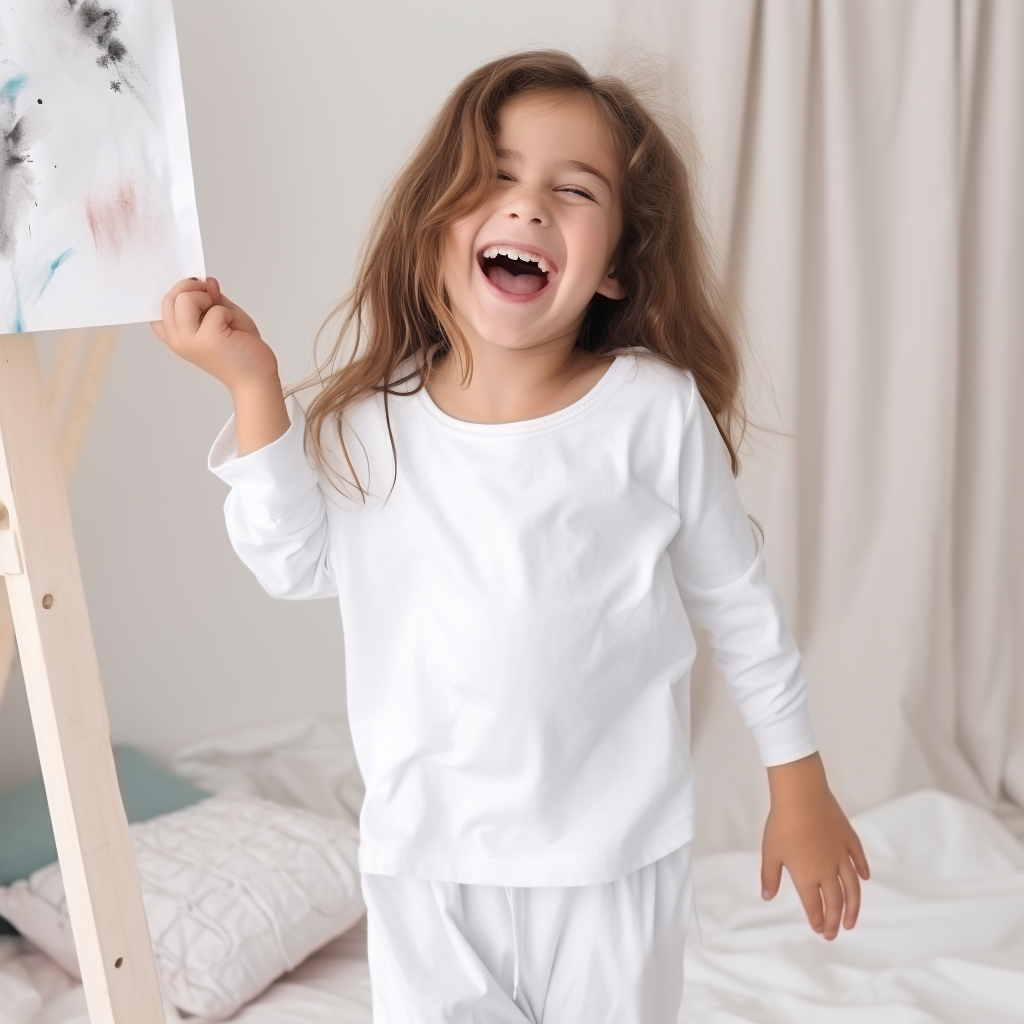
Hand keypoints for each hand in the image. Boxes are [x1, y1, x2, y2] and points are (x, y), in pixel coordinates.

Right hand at [152, 277, 289, 454]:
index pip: (161, 306)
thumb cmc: (241, 348)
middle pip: (170, 297)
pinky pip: (215, 309)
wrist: (257, 378)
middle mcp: (177, 340)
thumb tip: (206, 280)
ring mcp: (189, 341)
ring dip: (206, 297)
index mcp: (176, 335)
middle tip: (212, 298)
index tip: (198, 292)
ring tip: (221, 315)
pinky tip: (233, 328)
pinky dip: (227, 312)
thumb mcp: (223, 316)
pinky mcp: (207, 340)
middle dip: (192, 288)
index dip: (178, 292)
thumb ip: (211, 298)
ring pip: (184, 298)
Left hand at [761, 752, 869, 939]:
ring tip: (851, 921)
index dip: (818, 920)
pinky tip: (864, 878)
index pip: (815, 906)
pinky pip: (858, 858)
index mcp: (807, 875)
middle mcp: (828, 869)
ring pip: (853, 887)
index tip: (820, 931)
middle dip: (836, 921)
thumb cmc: (782, 823)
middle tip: (834, 933)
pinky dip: (862, 870)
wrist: (801, 794)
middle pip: (836, 902)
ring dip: (854, 907)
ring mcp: (841, 854)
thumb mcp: (770, 852)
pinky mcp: (847, 838)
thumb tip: (767, 897)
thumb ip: (770, 877)